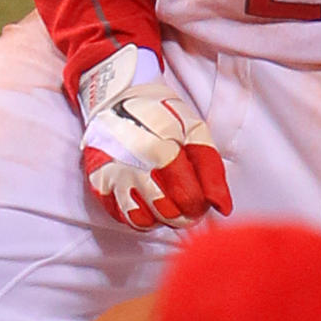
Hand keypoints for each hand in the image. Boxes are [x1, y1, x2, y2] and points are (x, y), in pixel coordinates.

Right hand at [78, 46, 231, 229]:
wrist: (118, 99)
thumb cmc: (160, 114)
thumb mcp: (194, 129)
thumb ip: (211, 168)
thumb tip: (221, 206)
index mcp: (158, 149)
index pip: (187, 198)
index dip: (200, 203)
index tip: (202, 197)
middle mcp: (131, 166)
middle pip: (167, 213)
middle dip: (184, 212)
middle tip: (187, 198)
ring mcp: (111, 178)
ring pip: (144, 221)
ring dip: (161, 216)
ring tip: (167, 196)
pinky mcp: (98, 186)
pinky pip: (123, 218)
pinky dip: (140, 214)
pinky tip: (147, 198)